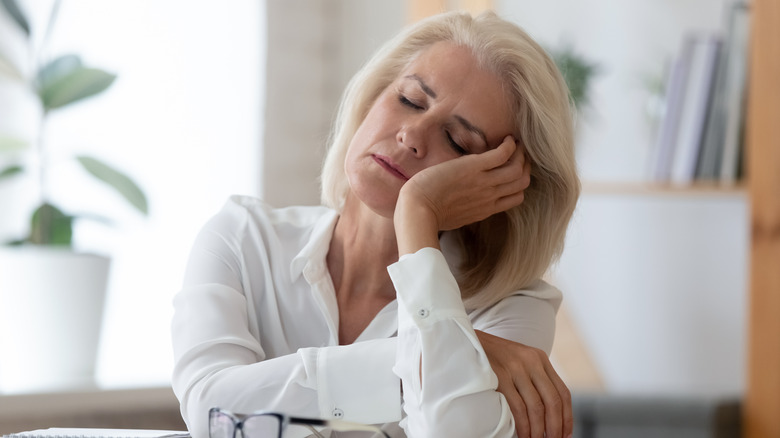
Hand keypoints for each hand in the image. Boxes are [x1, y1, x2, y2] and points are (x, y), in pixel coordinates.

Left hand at [398, 135, 530, 231]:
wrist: (417, 209)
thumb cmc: (427, 213)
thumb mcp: (455, 216)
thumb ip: (468, 208)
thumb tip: (467, 201)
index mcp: (485, 209)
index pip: (516, 198)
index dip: (519, 183)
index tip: (514, 170)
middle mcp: (489, 196)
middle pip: (522, 182)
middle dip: (524, 166)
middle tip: (519, 153)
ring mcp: (484, 183)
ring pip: (517, 169)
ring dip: (520, 153)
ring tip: (515, 144)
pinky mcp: (474, 168)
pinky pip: (503, 155)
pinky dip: (509, 145)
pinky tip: (506, 139)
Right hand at [476, 330, 572, 437]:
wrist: (466, 341)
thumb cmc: (492, 356)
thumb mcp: (518, 360)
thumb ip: (533, 378)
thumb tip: (547, 412)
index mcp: (539, 358)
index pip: (562, 392)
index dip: (567, 417)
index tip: (565, 434)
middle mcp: (531, 362)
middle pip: (553, 401)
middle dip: (555, 427)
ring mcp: (515, 368)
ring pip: (536, 407)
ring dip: (538, 430)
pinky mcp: (500, 376)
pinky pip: (517, 407)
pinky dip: (522, 425)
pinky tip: (522, 434)